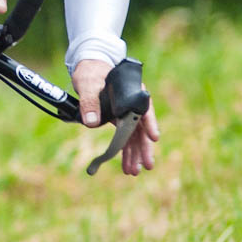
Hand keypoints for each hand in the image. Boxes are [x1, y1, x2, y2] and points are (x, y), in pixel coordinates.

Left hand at [72, 58, 160, 175]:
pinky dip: (125, 151)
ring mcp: (127, 113)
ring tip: (133, 172)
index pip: (143, 108)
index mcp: (131, 91)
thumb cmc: (91, 72)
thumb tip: (91, 122)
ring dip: (134, 154)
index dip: (149, 123)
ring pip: (134, 136)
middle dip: (143, 148)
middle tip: (146, 166)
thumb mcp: (87, 83)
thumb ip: (89, 101)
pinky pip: (125, 138)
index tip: (154, 137)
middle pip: (141, 127)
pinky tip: (126, 165)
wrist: (89, 69)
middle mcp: (132, 104)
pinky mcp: (120, 120)